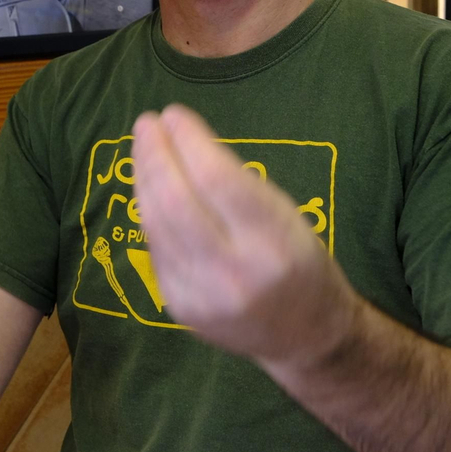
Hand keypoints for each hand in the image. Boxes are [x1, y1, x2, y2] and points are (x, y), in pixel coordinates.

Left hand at [130, 105, 360, 369]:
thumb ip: (239, 186)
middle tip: (146, 123)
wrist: (307, 338)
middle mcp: (234, 273)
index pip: (218, 180)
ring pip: (156, 225)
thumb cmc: (303, 263)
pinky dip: (149, 211)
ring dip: (144, 178)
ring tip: (143, 146)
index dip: (190, 142)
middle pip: (177, 202)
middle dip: (156, 156)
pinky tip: (148, 187)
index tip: (174, 113)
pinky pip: (155, 248)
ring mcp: (201, 295)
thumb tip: (185, 142)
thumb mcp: (289, 217)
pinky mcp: (178, 307)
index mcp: (274, 244)